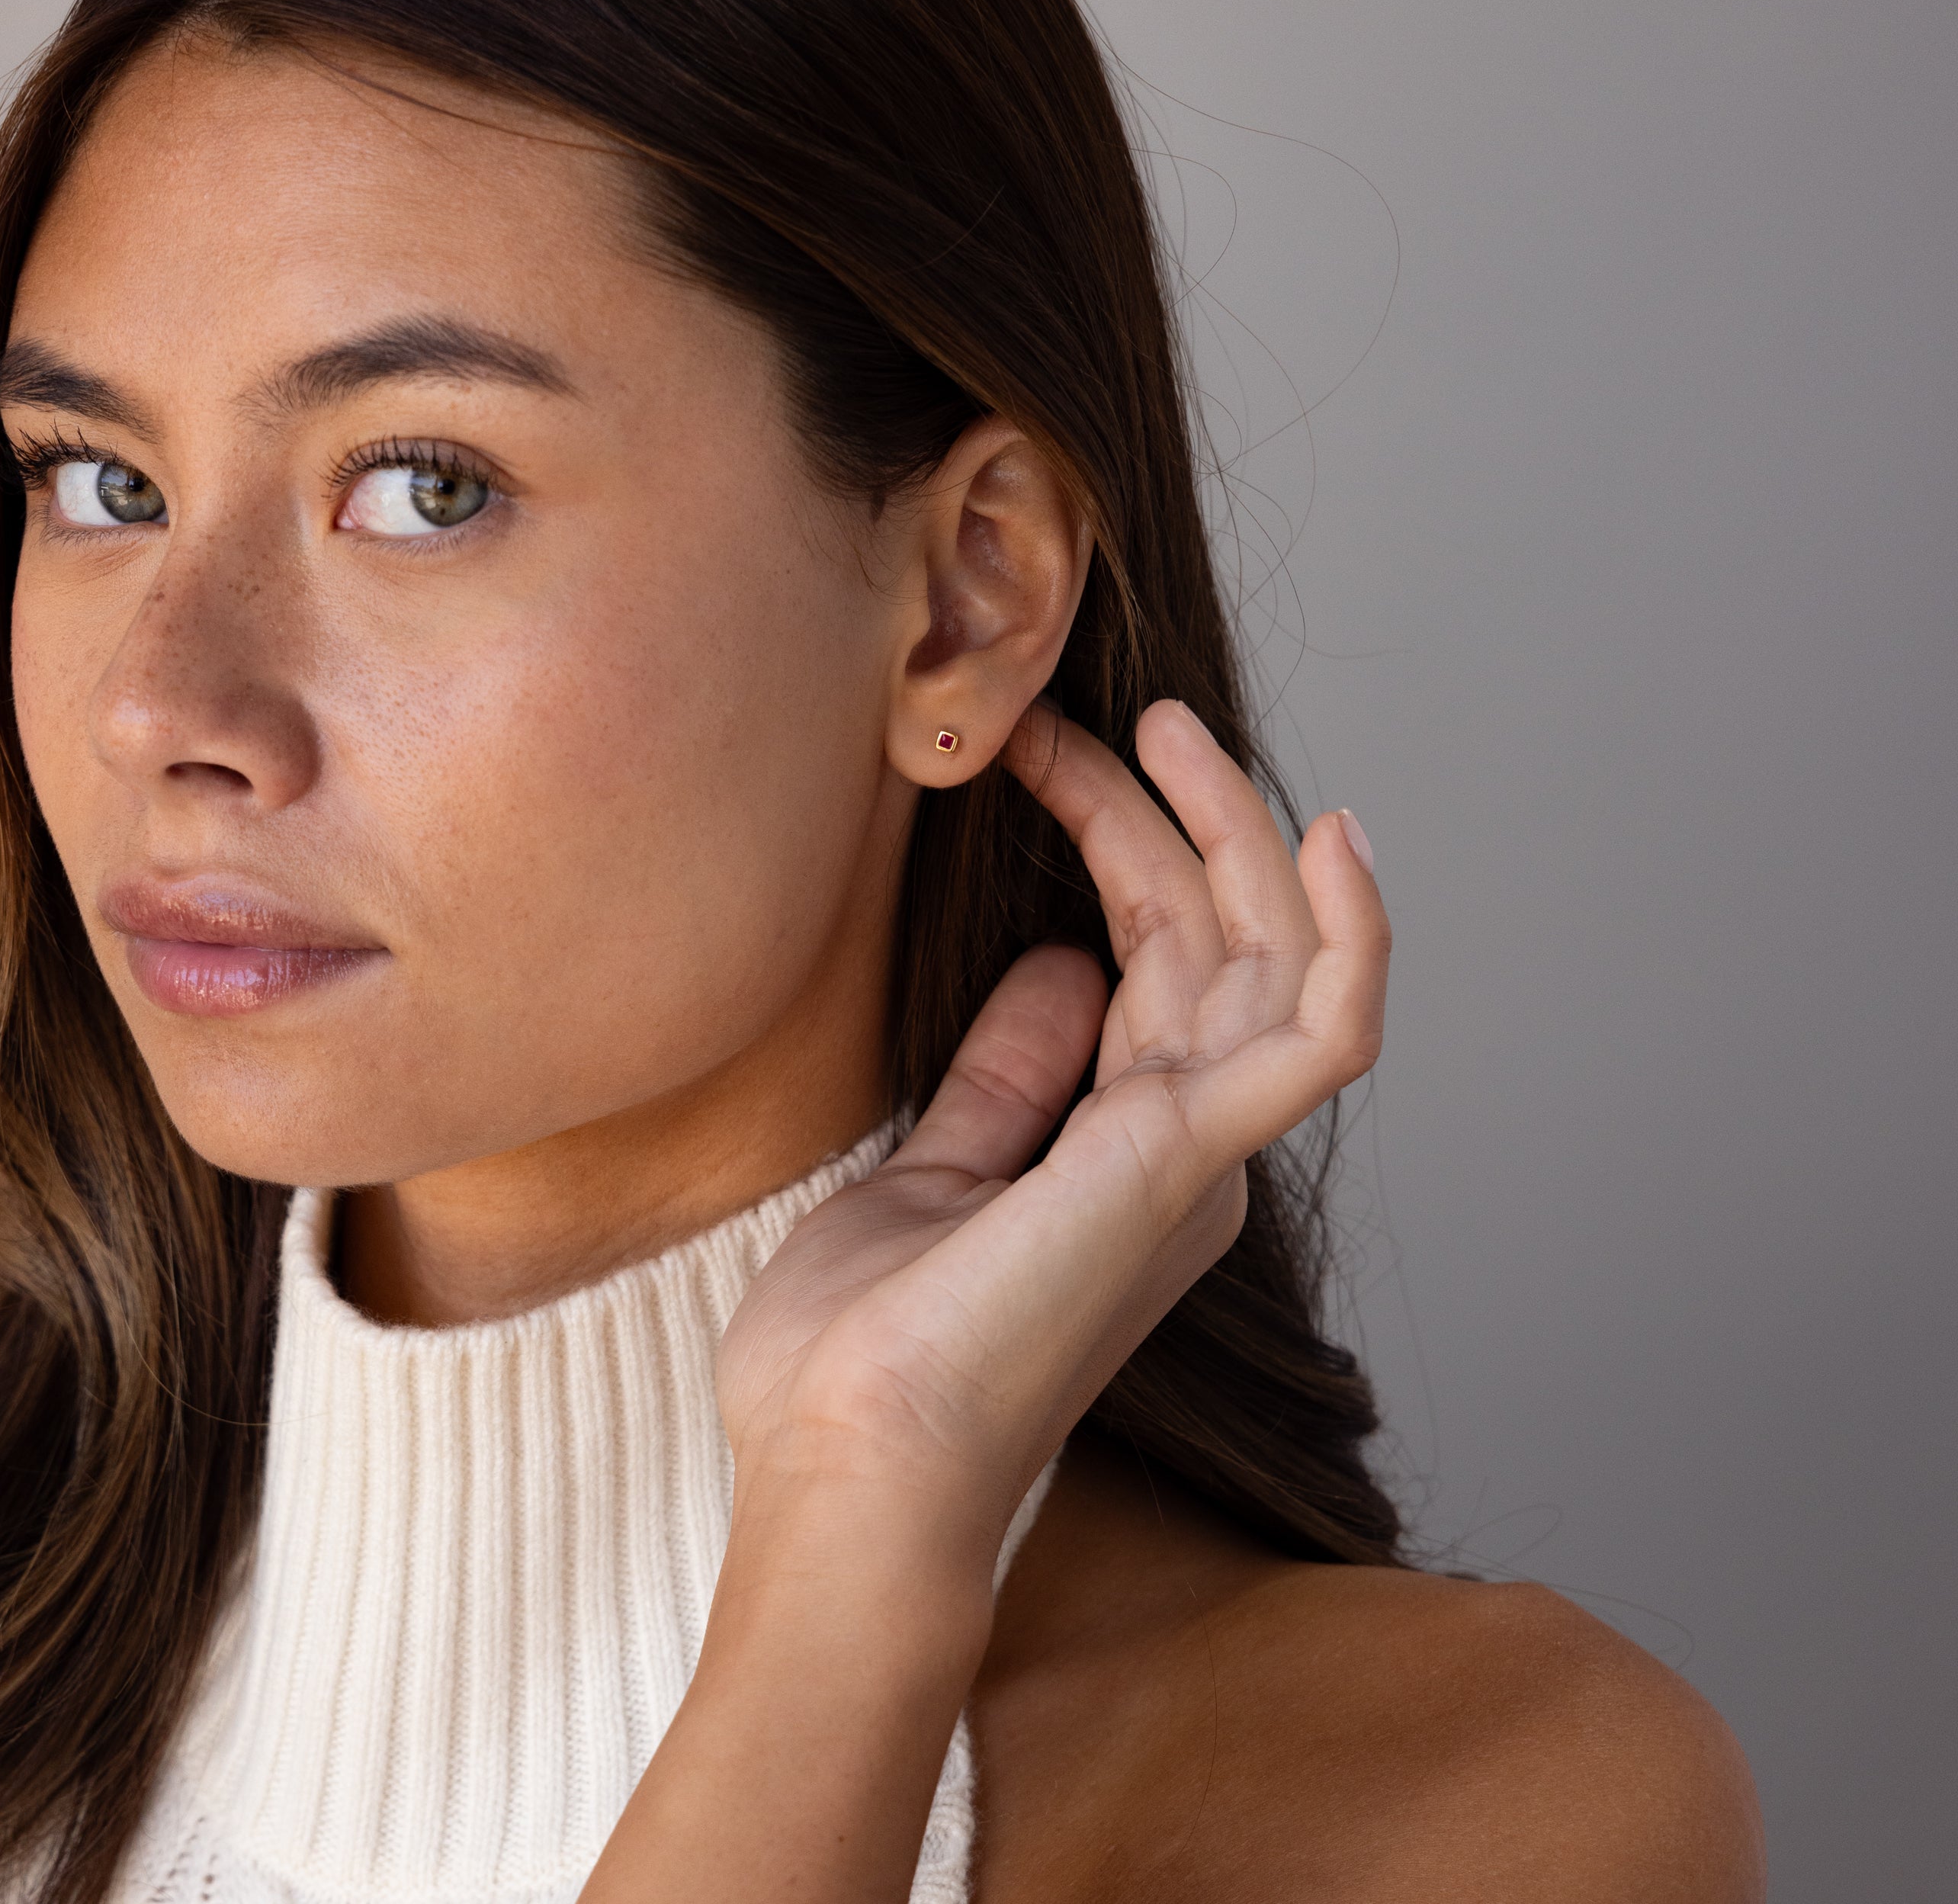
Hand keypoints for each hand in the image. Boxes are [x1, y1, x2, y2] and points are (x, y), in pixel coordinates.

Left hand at [715, 697, 1389, 1565]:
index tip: (1025, 749)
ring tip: (1173, 731)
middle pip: (1213, 938)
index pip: (1155, 956)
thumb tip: (1061, 967)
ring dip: (1236, 831)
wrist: (840, 1474)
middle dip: (1167, 812)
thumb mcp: (936, 1169)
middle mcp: (1182, 1148)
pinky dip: (1348, 938)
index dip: (1111, 839)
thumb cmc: (868, 1358)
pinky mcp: (1187, 1162)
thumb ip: (1009, 1076)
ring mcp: (1194, 1156)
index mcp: (1127, 1149)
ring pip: (1270, 958)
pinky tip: (1332, 840)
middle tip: (1101, 714)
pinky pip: (1321, 1037)